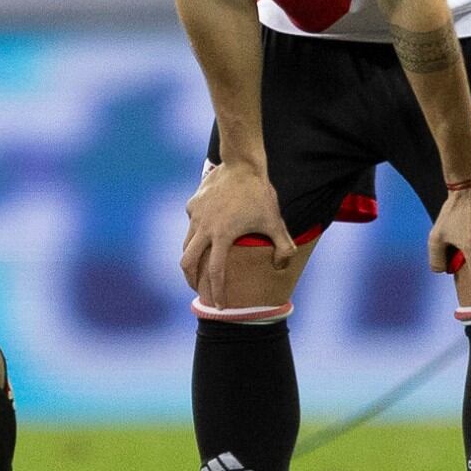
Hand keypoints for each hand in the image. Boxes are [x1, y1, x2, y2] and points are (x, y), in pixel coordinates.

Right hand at [180, 162, 294, 304]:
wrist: (242, 164)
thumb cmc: (261, 194)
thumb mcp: (276, 221)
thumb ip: (284, 247)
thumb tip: (281, 267)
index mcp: (223, 236)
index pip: (215, 272)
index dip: (216, 292)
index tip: (218, 306)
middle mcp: (204, 228)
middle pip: (187, 262)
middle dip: (190, 280)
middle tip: (198, 289)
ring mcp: (195, 215)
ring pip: (186, 243)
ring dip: (190, 258)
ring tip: (197, 266)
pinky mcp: (193, 203)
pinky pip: (191, 223)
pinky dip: (196, 232)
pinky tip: (205, 231)